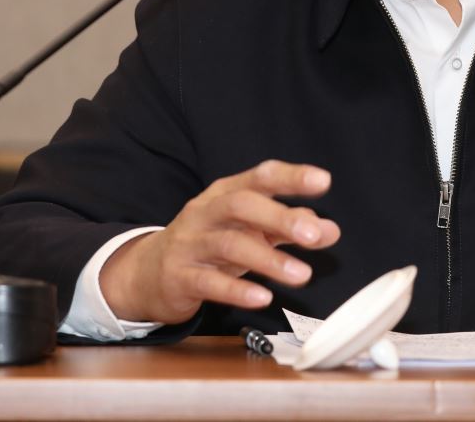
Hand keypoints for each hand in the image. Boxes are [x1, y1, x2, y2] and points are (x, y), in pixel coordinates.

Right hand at [100, 160, 340, 324]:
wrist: (146, 274)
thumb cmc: (206, 245)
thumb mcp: (246, 230)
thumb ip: (287, 228)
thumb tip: (329, 230)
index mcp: (225, 194)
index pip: (260, 177)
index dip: (291, 177)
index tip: (323, 181)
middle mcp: (205, 212)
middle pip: (241, 205)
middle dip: (280, 217)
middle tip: (314, 234)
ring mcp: (189, 244)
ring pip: (229, 245)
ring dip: (268, 259)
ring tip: (303, 274)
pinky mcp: (178, 277)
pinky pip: (208, 282)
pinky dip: (237, 290)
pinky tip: (263, 297)